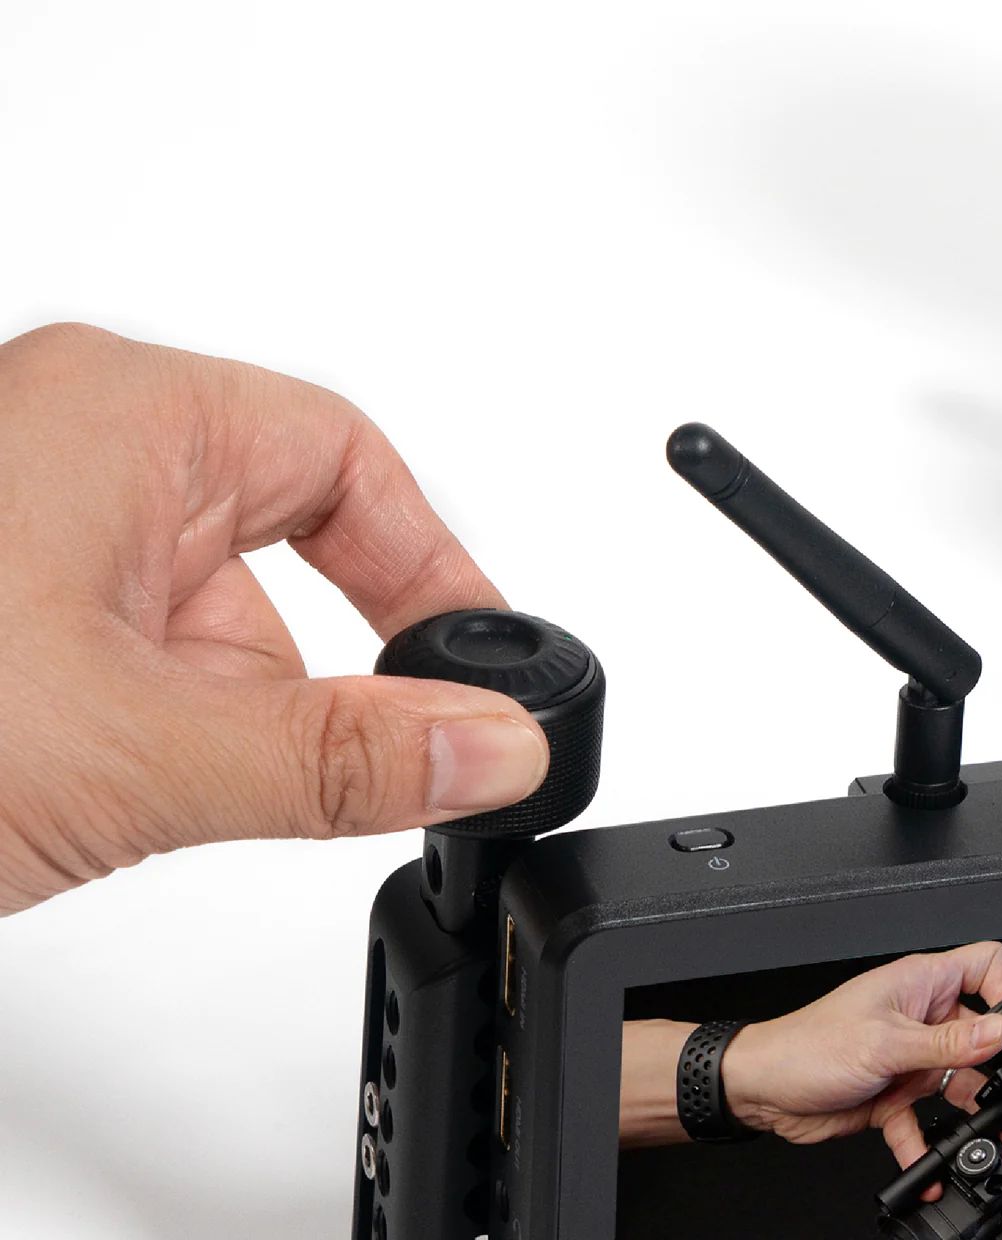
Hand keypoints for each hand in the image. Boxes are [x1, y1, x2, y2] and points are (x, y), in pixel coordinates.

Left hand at [0, 324, 548, 914]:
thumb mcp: (136, 749)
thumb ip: (341, 758)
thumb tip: (497, 747)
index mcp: (120, 412)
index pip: (347, 459)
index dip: (430, 566)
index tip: (477, 666)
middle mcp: (73, 447)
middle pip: (284, 547)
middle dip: (299, 677)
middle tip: (305, 764)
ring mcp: (28, 530)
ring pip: (207, 621)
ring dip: (213, 720)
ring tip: (139, 786)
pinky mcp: (3, 617)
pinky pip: (135, 659)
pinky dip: (150, 734)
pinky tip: (86, 789)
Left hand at [721, 942, 1001, 1182]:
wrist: (763, 1089)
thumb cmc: (808, 1046)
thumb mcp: (886, 1043)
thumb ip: (948, 1044)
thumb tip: (1001, 1031)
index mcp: (919, 984)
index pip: (983, 965)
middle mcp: (920, 1017)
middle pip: (981, 1034)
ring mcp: (909, 1056)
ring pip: (961, 1081)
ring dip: (977, 1110)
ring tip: (995, 1133)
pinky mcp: (895, 1094)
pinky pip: (924, 1122)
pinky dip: (926, 1147)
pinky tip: (928, 1167)